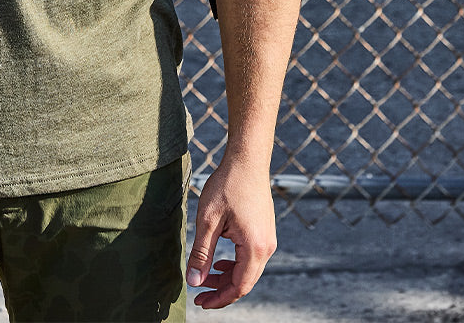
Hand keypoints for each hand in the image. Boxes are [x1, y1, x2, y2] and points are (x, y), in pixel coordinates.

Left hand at [185, 157, 277, 309]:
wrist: (247, 159)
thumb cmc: (227, 185)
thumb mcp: (208, 220)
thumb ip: (202, 253)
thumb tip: (194, 281)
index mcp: (255, 248)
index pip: (239, 287)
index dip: (219, 298)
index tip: (200, 303)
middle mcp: (267, 247)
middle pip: (245, 281)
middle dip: (221, 289)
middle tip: (199, 293)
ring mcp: (269, 239)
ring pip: (248, 269)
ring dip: (227, 276)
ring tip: (205, 275)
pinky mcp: (265, 231)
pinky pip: (251, 257)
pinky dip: (234, 263)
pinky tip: (220, 259)